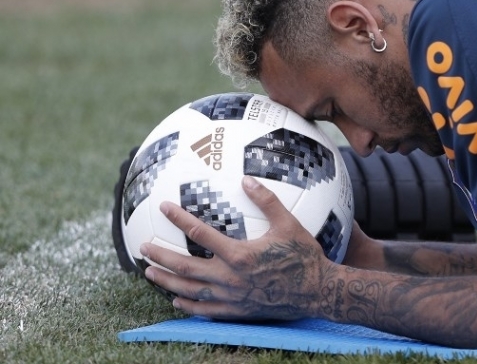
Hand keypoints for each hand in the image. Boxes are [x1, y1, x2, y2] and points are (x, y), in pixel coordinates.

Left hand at [139, 176, 335, 320]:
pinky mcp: (237, 311)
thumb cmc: (304, 255)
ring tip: (149, 272)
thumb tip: (247, 180)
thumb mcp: (289, 223)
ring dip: (167, 281)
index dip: (179, 219)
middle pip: (186, 268)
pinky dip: (188, 306)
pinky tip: (176, 301)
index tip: (164, 207)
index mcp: (239, 255)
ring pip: (190, 291)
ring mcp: (232, 298)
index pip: (200, 235)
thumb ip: (267, 201)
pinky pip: (206, 310)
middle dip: (161, 256)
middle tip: (143, 247)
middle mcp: (230, 278)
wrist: (318, 291)